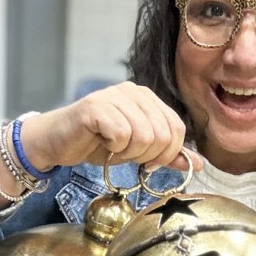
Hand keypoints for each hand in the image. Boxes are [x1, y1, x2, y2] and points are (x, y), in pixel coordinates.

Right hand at [19, 81, 202, 172]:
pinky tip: (102, 144)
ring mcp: (113, 96)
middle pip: (163, 134)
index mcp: (147, 98)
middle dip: (148, 156)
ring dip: (128, 154)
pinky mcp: (95, 106)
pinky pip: (122, 135)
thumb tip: (198, 164)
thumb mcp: (138, 151)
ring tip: (113, 150)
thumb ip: (167, 155)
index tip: (150, 164)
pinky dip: (113, 150)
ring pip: (144, 136)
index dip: (168, 153)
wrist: (58, 143)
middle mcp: (132, 91)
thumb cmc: (97, 144)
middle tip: (128, 157)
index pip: (177, 127)